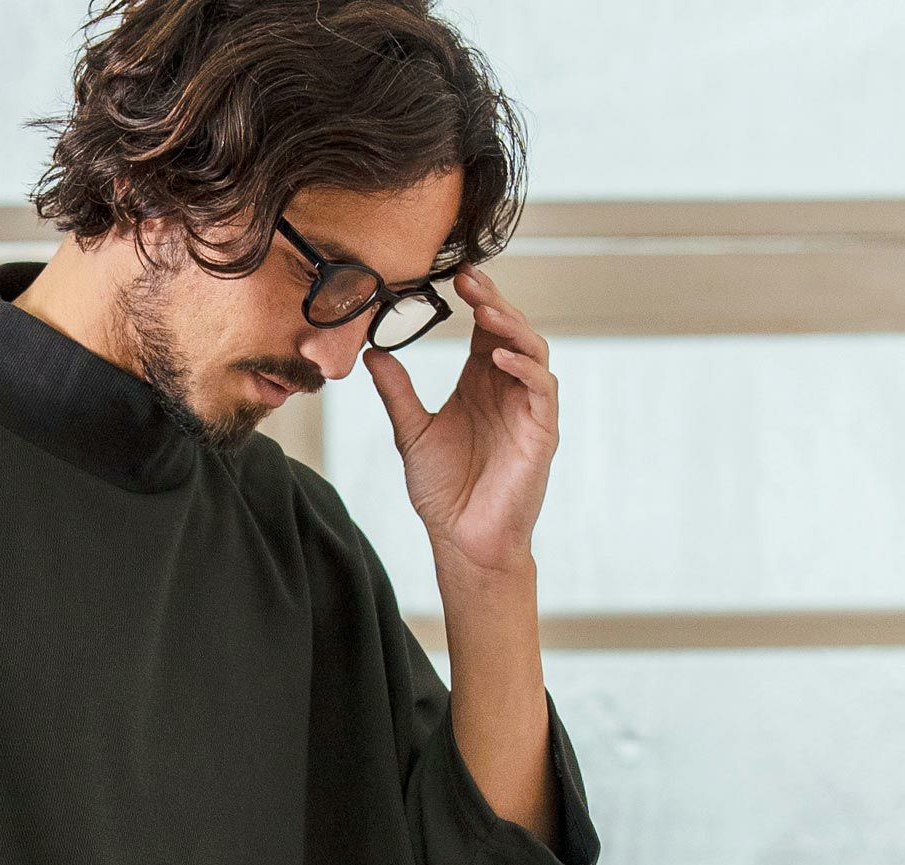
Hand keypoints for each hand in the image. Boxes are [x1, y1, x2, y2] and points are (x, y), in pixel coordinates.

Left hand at [361, 262, 558, 576]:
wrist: (462, 540)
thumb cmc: (444, 492)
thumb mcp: (412, 433)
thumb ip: (397, 392)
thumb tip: (371, 354)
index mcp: (480, 383)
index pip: (484, 328)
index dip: (476, 299)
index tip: (454, 274)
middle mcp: (507, 389)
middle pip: (510, 330)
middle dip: (493, 301)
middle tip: (469, 280)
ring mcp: (528, 409)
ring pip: (532, 350)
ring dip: (511, 327)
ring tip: (485, 311)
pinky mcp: (542, 432)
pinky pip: (542, 389)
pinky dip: (523, 369)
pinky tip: (498, 358)